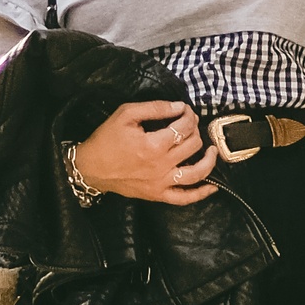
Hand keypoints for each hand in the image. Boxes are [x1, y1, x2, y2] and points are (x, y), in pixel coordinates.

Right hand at [72, 98, 216, 204]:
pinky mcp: (158, 195)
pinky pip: (185, 198)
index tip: (185, 110)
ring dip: (209, 160)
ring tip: (212, 150)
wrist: (92, 167)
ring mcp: (162, 183)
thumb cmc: (107, 138)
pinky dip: (201, 193)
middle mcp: (162, 166)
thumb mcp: (126, 114)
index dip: (188, 115)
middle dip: (195, 130)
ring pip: (197, 173)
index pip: (183, 127)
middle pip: (192, 146)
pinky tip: (213, 187)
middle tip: (190, 124)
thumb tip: (179, 106)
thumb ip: (154, 108)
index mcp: (153, 145)